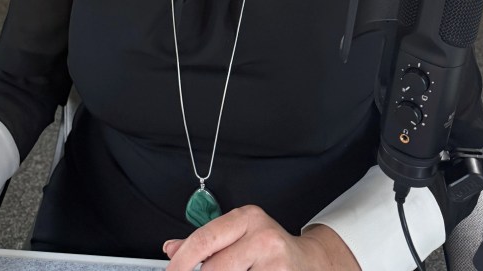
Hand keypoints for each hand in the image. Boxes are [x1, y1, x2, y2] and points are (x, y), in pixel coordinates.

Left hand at [163, 205, 359, 269]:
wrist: (310, 262)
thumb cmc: (270, 250)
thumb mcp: (239, 235)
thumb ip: (206, 243)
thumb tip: (172, 248)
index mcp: (247, 218)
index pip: (205, 239)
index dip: (182, 261)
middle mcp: (262, 236)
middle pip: (216, 268)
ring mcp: (275, 263)